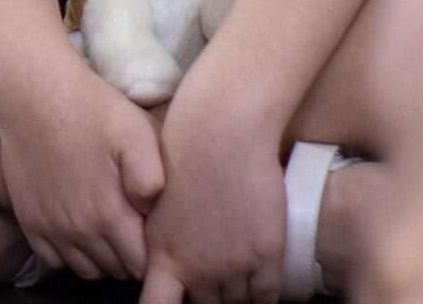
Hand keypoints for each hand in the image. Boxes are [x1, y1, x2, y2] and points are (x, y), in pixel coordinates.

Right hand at [0, 62, 165, 281]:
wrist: (32, 93)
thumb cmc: (91, 109)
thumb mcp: (135, 132)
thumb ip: (153, 176)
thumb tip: (153, 212)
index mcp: (110, 215)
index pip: (142, 264)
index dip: (154, 253)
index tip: (156, 233)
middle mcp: (78, 231)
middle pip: (116, 269)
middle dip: (131, 257)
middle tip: (137, 230)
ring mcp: (50, 228)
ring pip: (87, 270)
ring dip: (103, 259)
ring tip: (111, 232)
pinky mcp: (28, 221)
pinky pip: (54, 260)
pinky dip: (70, 255)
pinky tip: (79, 231)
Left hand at [140, 83, 285, 303]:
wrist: (220, 135)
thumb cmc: (181, 158)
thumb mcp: (156, 206)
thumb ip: (163, 242)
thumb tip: (167, 264)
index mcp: (162, 256)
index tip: (177, 302)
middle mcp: (196, 269)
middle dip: (207, 297)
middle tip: (212, 284)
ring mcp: (232, 266)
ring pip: (237, 303)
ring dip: (236, 297)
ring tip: (235, 280)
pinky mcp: (265, 256)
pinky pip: (266, 297)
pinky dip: (263, 298)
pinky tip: (260, 289)